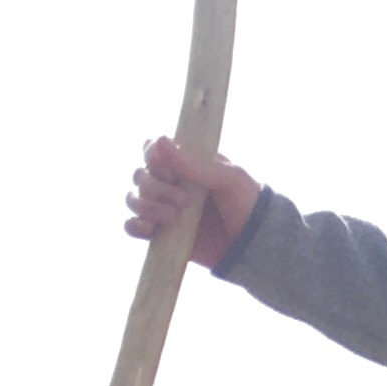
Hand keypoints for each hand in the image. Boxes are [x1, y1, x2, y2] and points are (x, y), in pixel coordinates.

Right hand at [126, 134, 260, 269]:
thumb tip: (160, 141)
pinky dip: (134, 226)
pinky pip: (133, 226)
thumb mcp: (229, 178)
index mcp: (186, 163)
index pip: (152, 150)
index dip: (153, 158)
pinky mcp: (161, 233)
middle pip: (140, 175)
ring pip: (134, 199)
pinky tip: (149, 228)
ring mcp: (164, 207)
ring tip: (173, 217)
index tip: (171, 171)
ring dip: (146, 206)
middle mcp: (171, 183)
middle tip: (184, 201)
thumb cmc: (247, 203)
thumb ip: (196, 163)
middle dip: (155, 187)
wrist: (254, 244)